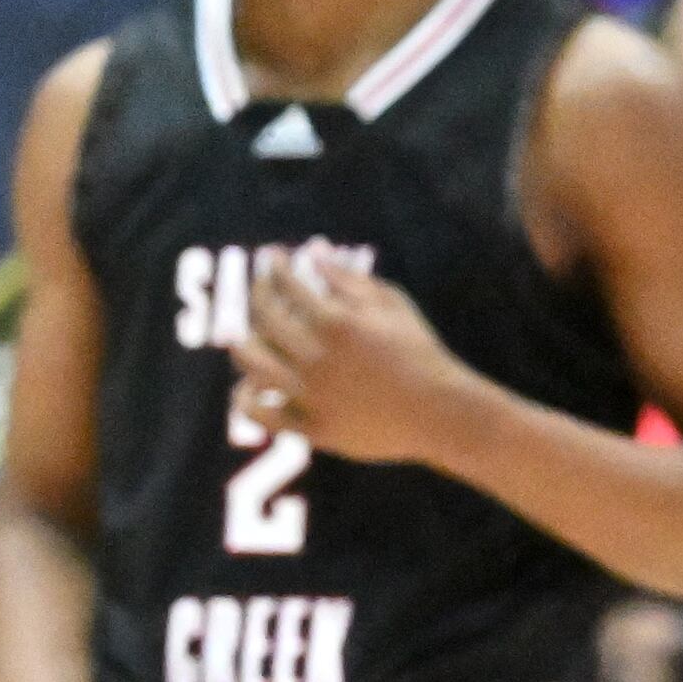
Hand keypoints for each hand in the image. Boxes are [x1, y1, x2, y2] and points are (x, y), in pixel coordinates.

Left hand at [235, 242, 477, 466]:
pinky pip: (263, 415)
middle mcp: (318, 358)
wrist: (439, 411)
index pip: (287, 285)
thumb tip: (313, 253)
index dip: (273, 267)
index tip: (271, 259)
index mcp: (338, 323)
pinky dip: (247, 399)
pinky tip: (250, 386)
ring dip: (243, 344)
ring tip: (246, 337)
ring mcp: (313, 396)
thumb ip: (349, 279)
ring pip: (253, 366)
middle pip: (265, 320)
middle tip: (261, 289)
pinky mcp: (313, 429)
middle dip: (258, 295)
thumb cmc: (419, 351)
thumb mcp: (391, 304)